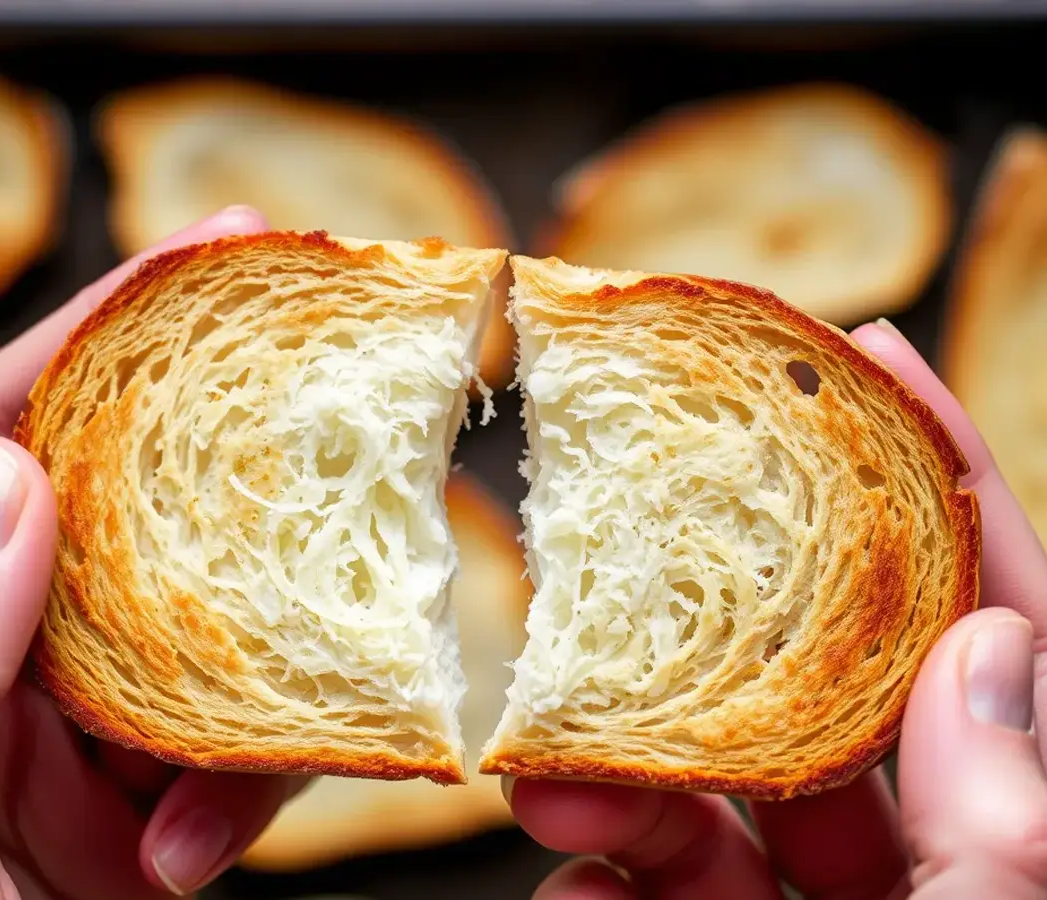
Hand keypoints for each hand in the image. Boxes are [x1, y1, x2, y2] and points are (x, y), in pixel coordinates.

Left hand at [0, 208, 300, 899]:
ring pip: (203, 622)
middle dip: (231, 440)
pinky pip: (225, 735)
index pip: (12, 426)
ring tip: (214, 788)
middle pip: (132, 494)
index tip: (226, 245)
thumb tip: (1, 483)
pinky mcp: (136, 784)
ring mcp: (73, 713)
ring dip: (245, 684)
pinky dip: (239, 789)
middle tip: (337, 367)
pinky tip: (191, 860)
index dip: (116, 321)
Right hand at [507, 319, 1046, 898]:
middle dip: (700, 647)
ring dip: (615, 780)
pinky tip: (580, 896)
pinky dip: (596, 883)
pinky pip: (646, 888)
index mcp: (1006, 840)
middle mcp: (915, 858)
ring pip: (712, 799)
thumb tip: (985, 649)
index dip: (943, 481)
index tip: (872, 352)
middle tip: (611, 584)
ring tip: (545, 785)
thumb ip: (1001, 838)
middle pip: (819, 694)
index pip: (995, 635)